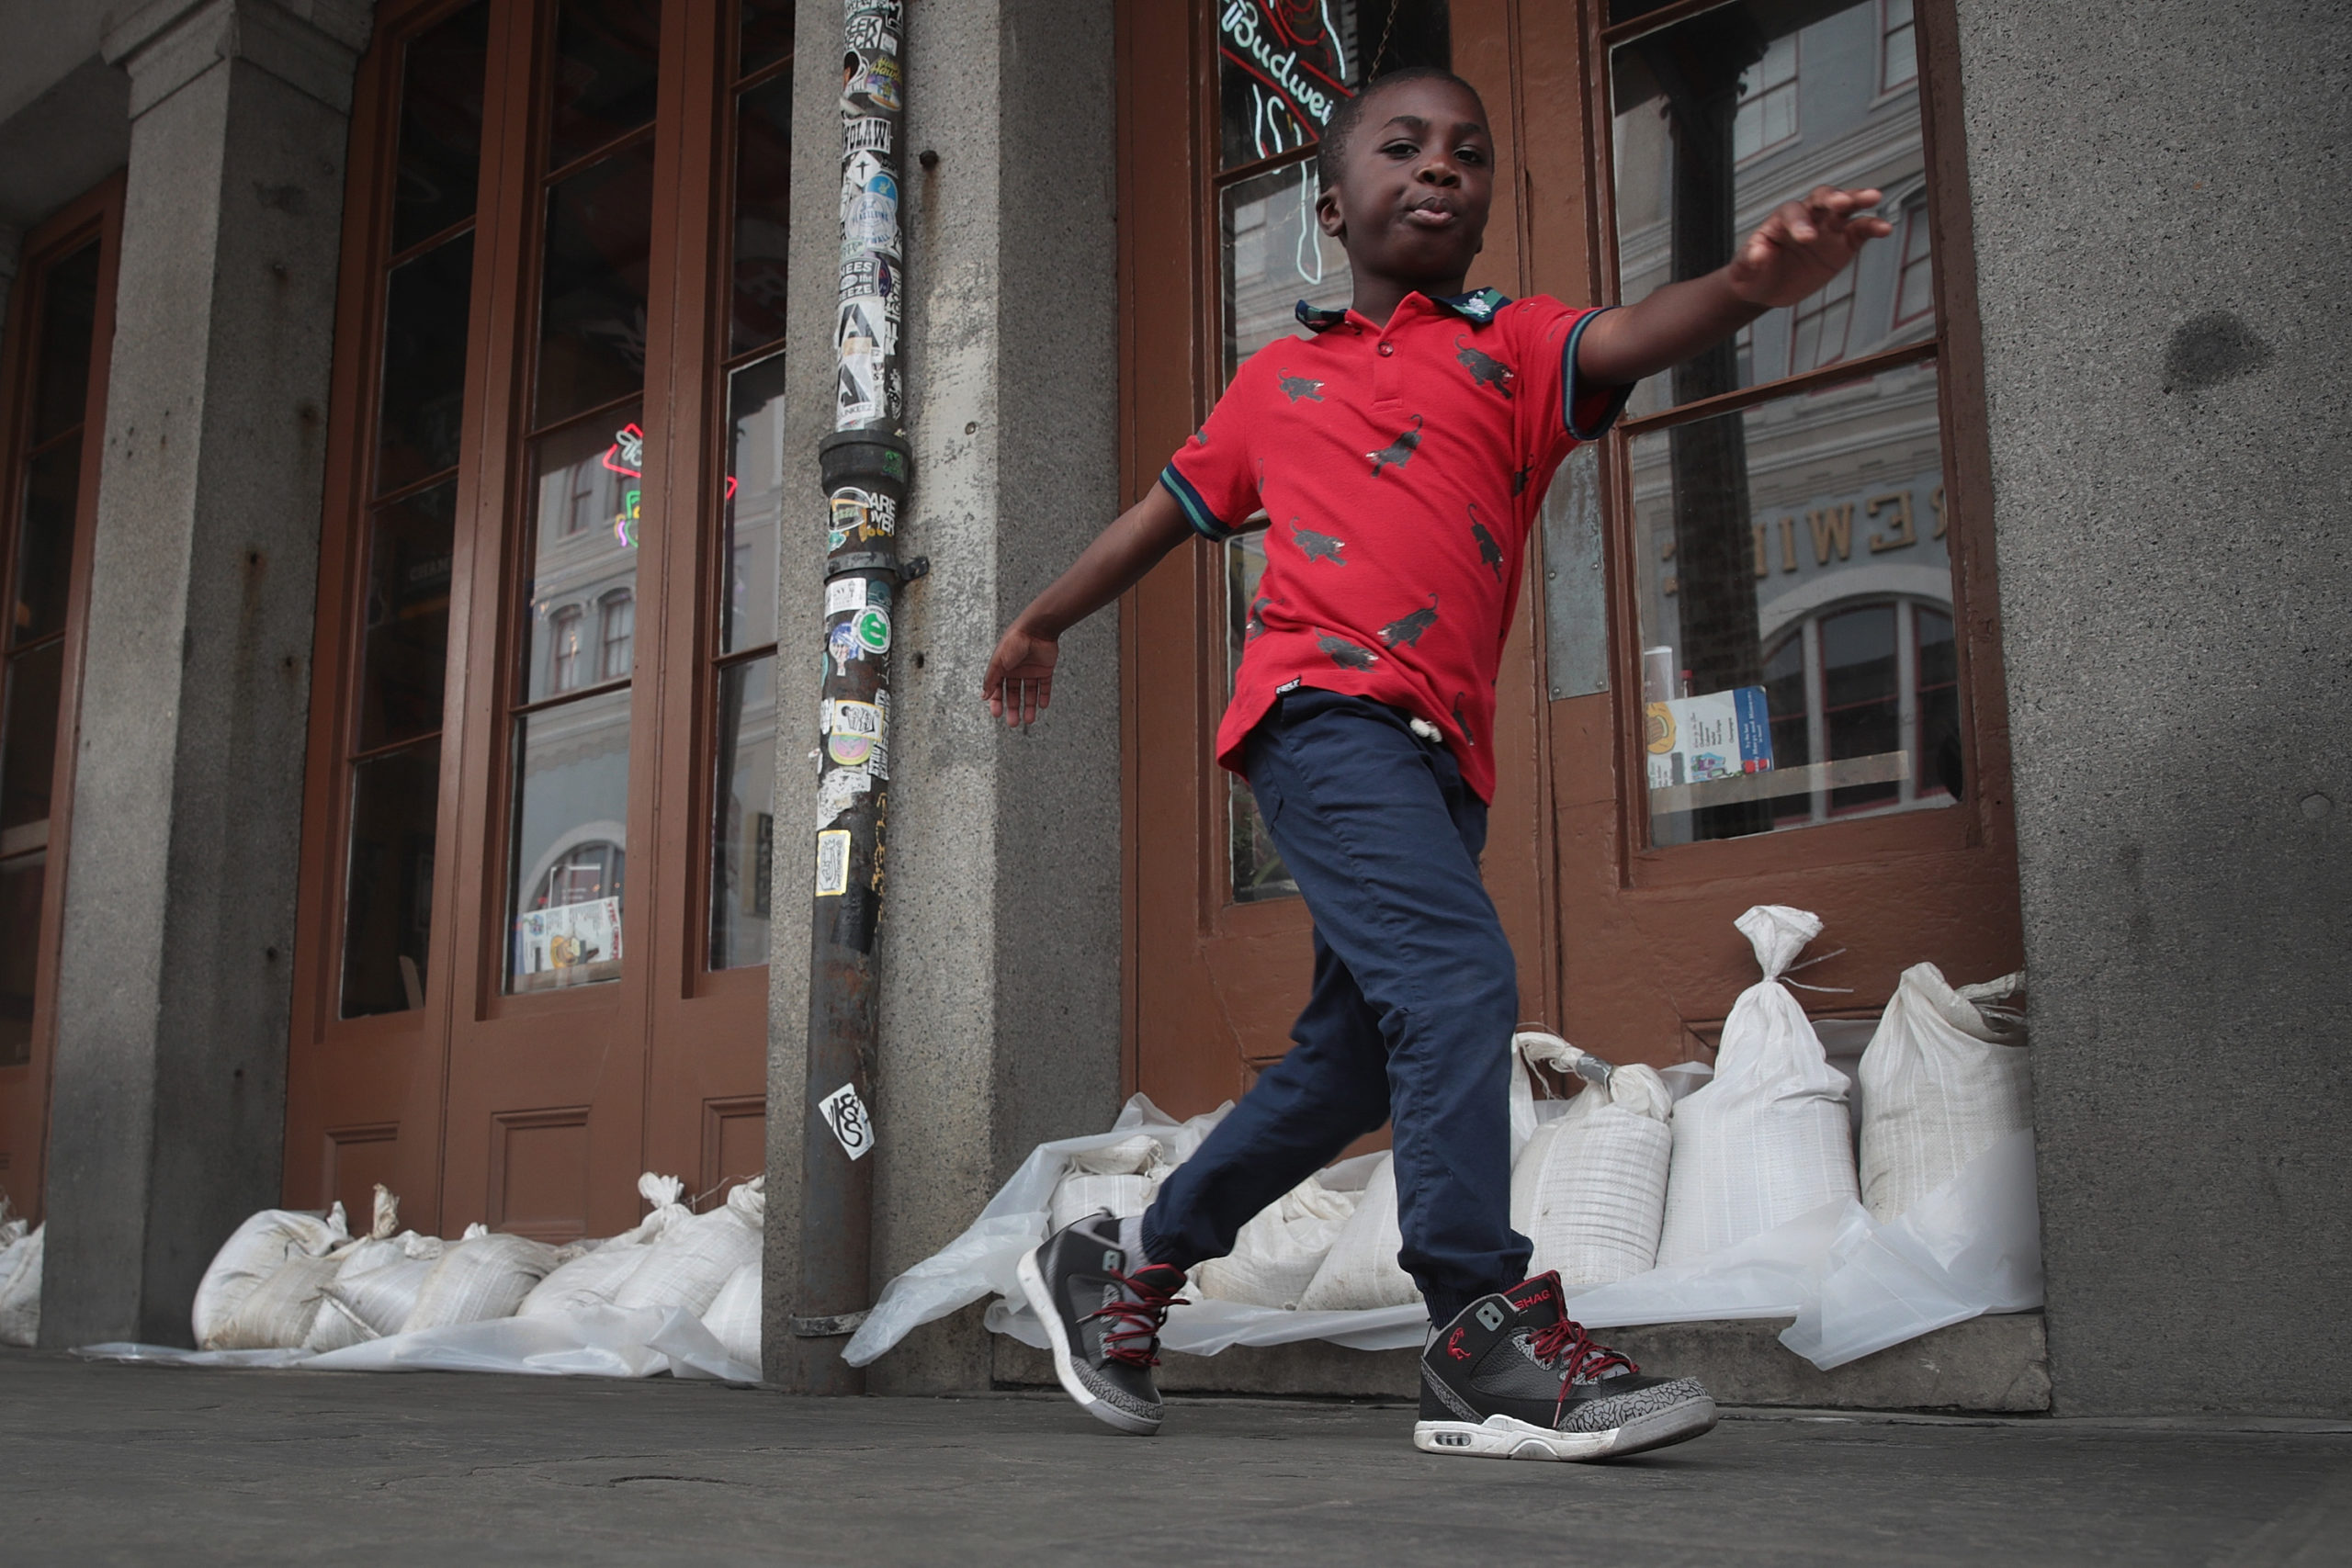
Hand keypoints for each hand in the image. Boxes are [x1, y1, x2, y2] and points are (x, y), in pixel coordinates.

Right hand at [981, 620, 1059, 729]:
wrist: (1037, 629)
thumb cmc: (1014, 642)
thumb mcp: (998, 662)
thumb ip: (990, 679)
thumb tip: (983, 696)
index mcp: (1002, 667)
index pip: (998, 689)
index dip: (997, 702)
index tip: (997, 714)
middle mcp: (1016, 670)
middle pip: (1013, 694)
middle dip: (1013, 709)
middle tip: (1013, 723)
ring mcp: (1031, 670)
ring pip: (1029, 692)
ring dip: (1029, 706)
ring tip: (1029, 720)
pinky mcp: (1045, 669)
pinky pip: (1044, 686)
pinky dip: (1043, 696)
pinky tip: (1042, 706)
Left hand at [1725, 186, 1894, 309]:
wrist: (1767, 287)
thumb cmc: (1752, 273)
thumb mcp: (1743, 270)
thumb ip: (1748, 259)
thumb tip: (1758, 253)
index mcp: (1781, 220)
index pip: (1792, 213)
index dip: (1800, 223)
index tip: (1807, 238)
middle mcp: (1808, 217)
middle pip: (1822, 198)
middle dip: (1833, 198)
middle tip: (1843, 202)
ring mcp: (1828, 228)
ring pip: (1846, 208)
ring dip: (1859, 200)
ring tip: (1875, 198)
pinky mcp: (1844, 243)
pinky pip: (1860, 231)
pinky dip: (1873, 227)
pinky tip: (1885, 228)